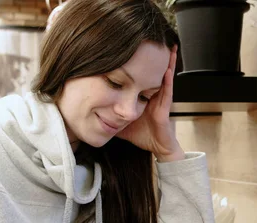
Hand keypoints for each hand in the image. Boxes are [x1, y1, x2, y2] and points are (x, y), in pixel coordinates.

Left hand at [117, 45, 184, 161]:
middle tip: (155, 40)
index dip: (137, 63)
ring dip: (167, 63)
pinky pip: (167, 91)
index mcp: (142, 96)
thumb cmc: (141, 135)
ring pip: (164, 77)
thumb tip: (89, 111)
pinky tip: (167, 69)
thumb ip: (107, 114)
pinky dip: (167, 80)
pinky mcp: (165, 108)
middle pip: (153, 72)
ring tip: (168, 48)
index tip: (134, 48)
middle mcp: (152, 95)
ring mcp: (160, 100)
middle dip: (155, 57)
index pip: (139, 76)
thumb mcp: (119, 122)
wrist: (157, 148)